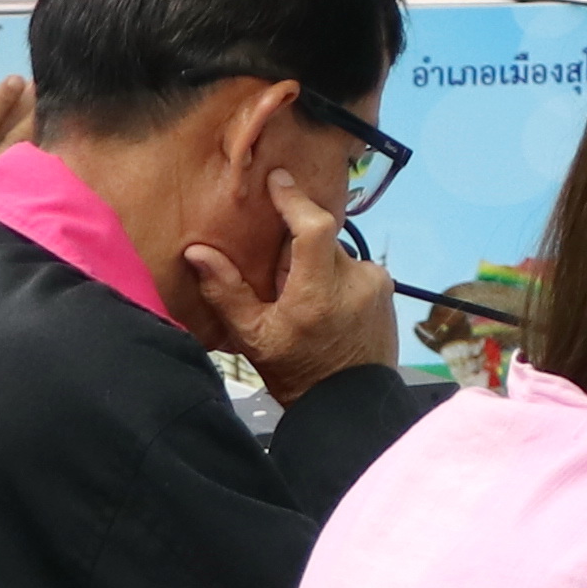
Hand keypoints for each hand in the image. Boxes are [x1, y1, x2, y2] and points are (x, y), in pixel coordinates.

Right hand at [178, 171, 395, 401]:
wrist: (350, 407)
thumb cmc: (299, 375)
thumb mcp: (254, 337)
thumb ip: (227, 292)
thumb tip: (198, 253)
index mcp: (320, 290)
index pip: (314, 226)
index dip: (294, 199)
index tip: (278, 180)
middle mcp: (356, 280)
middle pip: (320, 242)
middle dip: (298, 254)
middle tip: (282, 287)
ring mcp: (377, 285)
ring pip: (337, 257)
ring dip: (319, 269)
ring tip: (306, 306)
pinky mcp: (388, 293)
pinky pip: (356, 272)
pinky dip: (338, 282)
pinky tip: (329, 312)